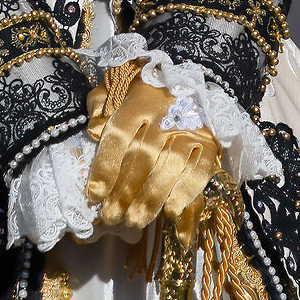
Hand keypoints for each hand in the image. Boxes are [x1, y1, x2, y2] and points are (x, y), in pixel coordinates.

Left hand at [84, 70, 223, 235]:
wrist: (190, 78)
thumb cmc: (145, 87)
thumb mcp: (119, 85)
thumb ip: (102, 103)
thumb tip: (92, 129)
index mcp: (139, 100)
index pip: (119, 136)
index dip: (106, 167)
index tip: (94, 194)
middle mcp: (164, 115)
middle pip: (142, 158)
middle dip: (125, 193)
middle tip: (111, 217)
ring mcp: (188, 130)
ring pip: (169, 169)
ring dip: (150, 200)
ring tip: (134, 221)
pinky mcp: (208, 144)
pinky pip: (198, 172)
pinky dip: (185, 194)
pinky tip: (170, 213)